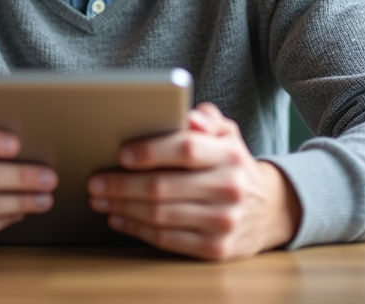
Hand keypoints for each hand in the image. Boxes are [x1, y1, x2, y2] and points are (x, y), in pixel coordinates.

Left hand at [87, 102, 299, 260]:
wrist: (270, 209)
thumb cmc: (233, 164)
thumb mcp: (228, 134)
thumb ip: (205, 119)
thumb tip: (187, 116)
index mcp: (230, 155)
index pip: (186, 149)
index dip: (150, 151)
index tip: (121, 154)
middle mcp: (229, 188)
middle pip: (163, 187)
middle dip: (122, 185)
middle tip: (95, 181)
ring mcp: (224, 222)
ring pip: (160, 216)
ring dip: (123, 207)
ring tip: (101, 198)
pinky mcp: (216, 249)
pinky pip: (167, 240)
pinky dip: (137, 229)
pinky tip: (120, 218)